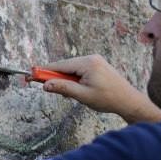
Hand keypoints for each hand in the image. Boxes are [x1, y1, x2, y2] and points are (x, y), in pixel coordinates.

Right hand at [41, 55, 160, 123]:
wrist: (129, 101)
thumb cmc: (108, 99)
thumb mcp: (82, 95)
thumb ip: (63, 88)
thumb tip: (46, 85)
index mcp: (87, 63)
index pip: (60, 65)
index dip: (44, 71)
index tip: (31, 75)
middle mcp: (91, 58)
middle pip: (65, 66)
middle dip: (56, 78)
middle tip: (46, 88)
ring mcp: (95, 61)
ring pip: (71, 69)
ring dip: (66, 80)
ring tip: (71, 95)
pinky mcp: (97, 65)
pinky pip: (79, 70)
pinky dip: (74, 79)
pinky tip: (77, 90)